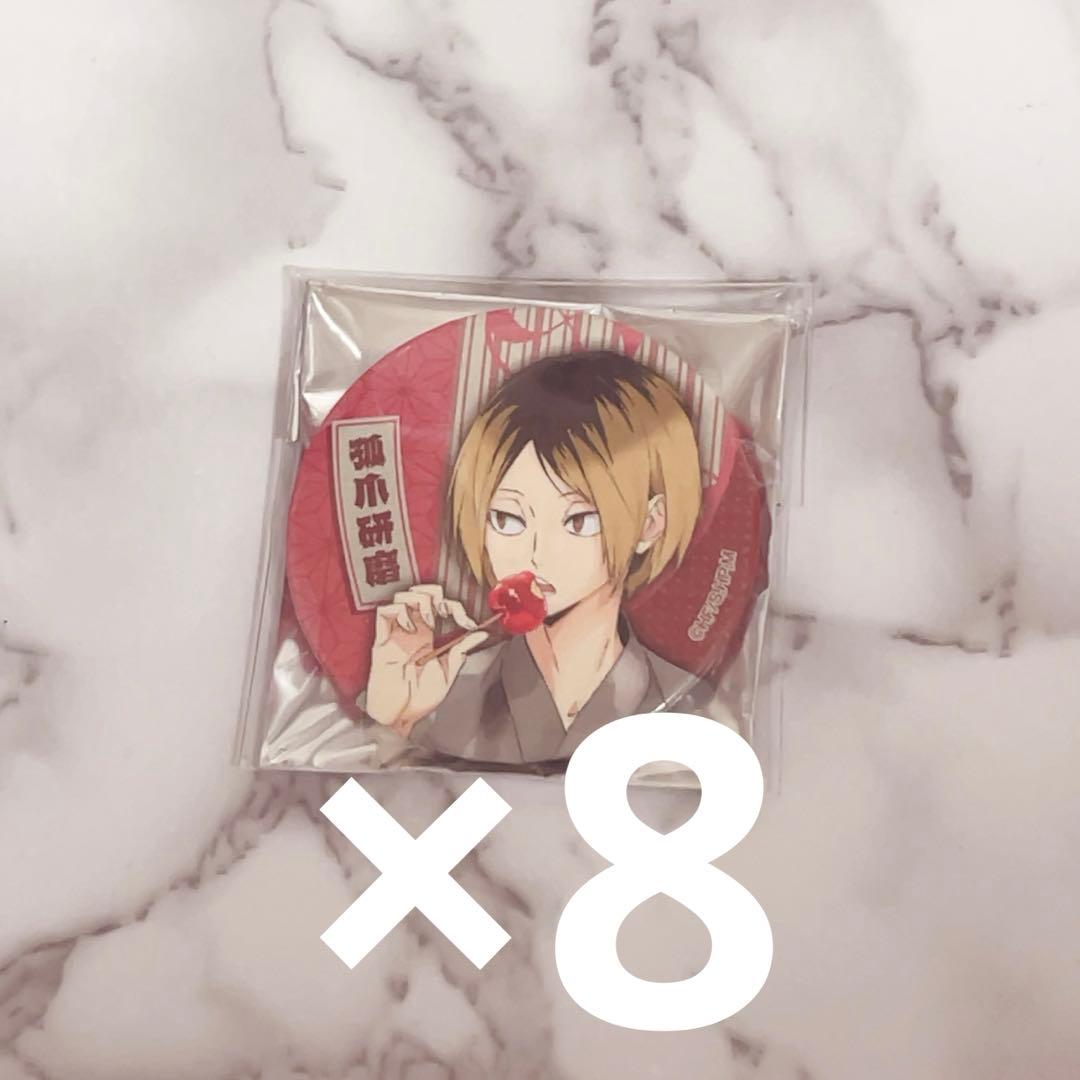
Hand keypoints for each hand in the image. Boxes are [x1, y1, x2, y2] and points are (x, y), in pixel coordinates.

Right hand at [365, 584, 487, 735]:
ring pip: (403, 597)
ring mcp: (396, 634)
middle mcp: (412, 631)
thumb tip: (480, 635)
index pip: (441, 606)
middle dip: (434, 593)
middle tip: (443, 609)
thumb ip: (461, 651)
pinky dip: (400, 612)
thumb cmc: (418, 699)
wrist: (400, 717)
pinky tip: (410, 626)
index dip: (455, 606)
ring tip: (426, 618)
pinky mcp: (381, 641)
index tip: (466, 621)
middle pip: (421, 594)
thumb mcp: (447, 674)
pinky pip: (385, 613)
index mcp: (428, 637)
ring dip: (418, 601)